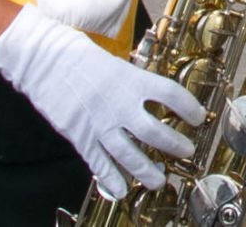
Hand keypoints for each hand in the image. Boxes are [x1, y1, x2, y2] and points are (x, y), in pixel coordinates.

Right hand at [0, 4, 204, 200]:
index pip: (171, 94)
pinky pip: (100, 163)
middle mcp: (119, 103)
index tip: (198, 117)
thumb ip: (135, 83)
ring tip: (159, 179)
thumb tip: (155, 98)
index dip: (189, 107)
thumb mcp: (117, 63)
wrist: (46, 61)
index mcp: (131, 79)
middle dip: (175, 145)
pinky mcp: (81, 136)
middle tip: (186, 151)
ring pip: (130, 155)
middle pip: (154, 132)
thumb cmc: (82, 57)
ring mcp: (100, 123)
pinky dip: (112, 178)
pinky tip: (122, 188)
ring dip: (147, 171)